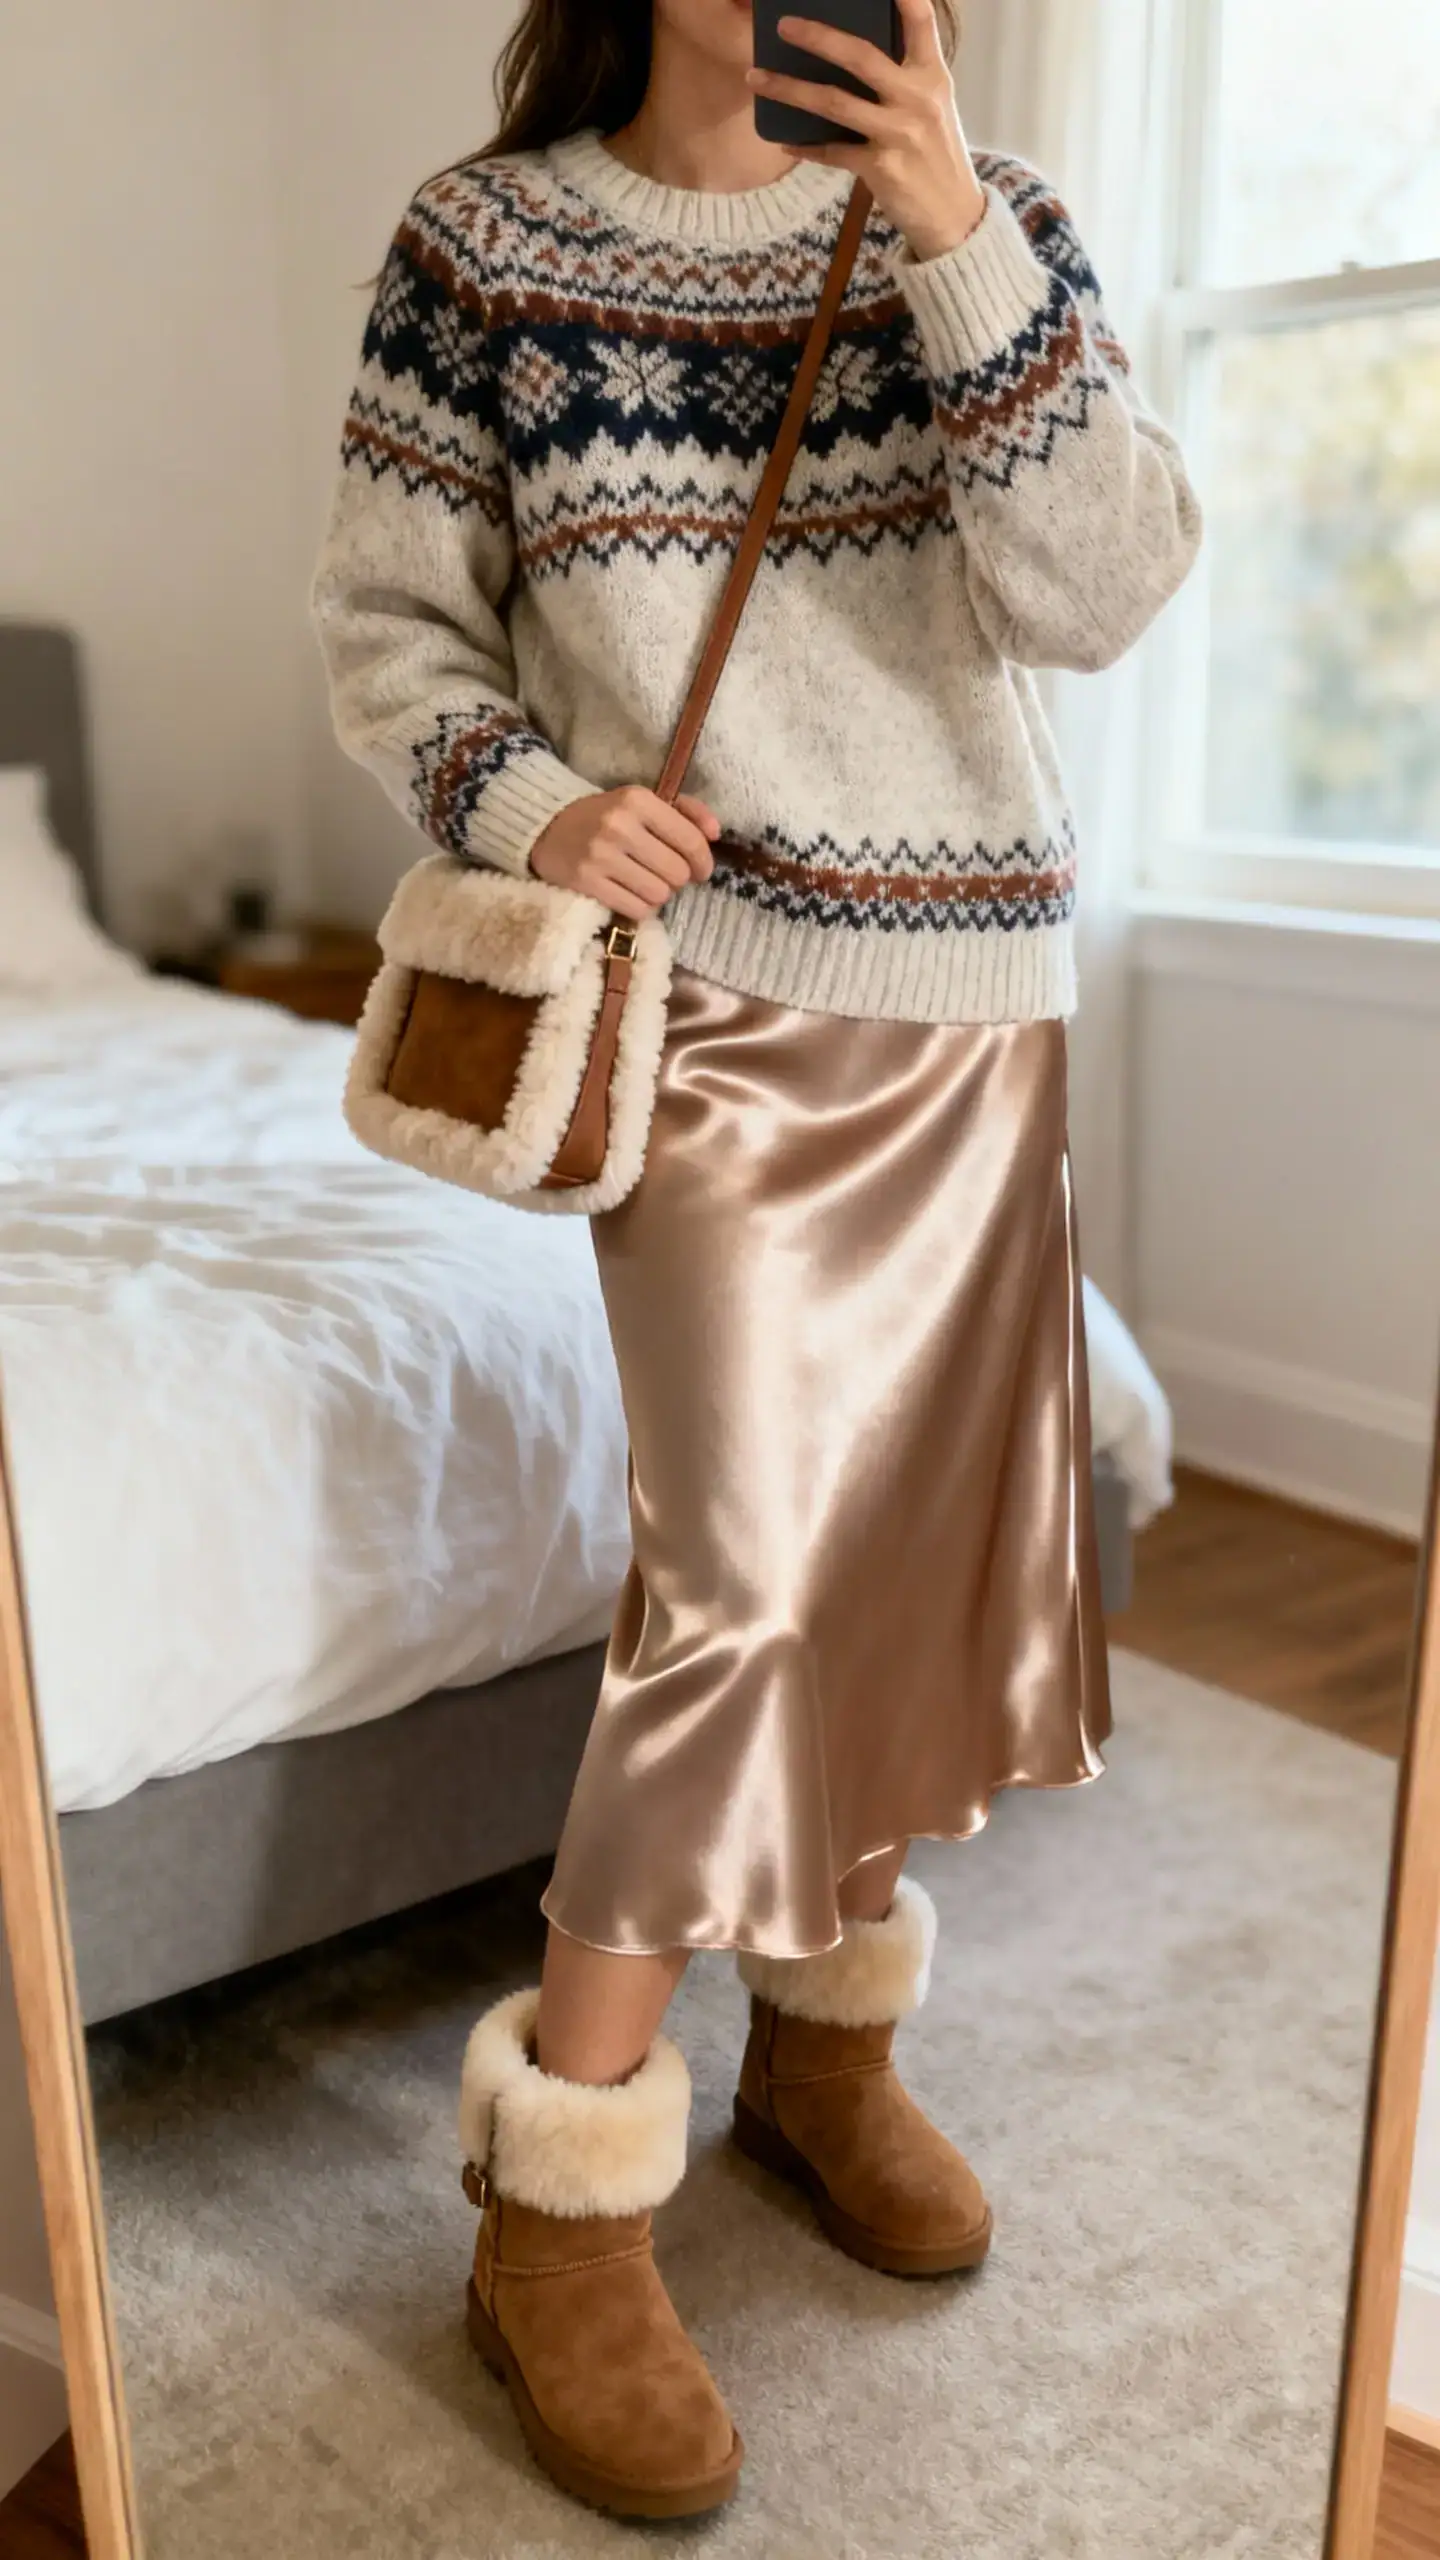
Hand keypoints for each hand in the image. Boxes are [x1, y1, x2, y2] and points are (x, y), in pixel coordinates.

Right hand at [529, 785, 718, 919]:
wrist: (547, 827)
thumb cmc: (606, 816)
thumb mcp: (643, 802)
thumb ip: (685, 811)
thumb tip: (716, 832)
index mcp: (638, 800)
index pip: (690, 840)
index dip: (704, 861)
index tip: (701, 870)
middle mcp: (620, 826)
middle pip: (677, 873)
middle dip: (678, 879)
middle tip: (666, 875)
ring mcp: (601, 856)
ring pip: (659, 895)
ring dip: (659, 894)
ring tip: (646, 883)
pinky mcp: (586, 882)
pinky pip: (637, 910)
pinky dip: (641, 908)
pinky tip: (632, 895)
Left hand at [745, 0, 987, 264]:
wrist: (954, 215)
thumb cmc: (937, 153)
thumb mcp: (932, 105)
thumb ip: (904, 76)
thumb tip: (852, 53)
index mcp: (933, 75)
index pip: (921, 21)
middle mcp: (917, 98)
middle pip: (861, 56)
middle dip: (817, 37)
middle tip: (782, 25)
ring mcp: (898, 133)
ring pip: (834, 102)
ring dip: (790, 89)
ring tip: (757, 78)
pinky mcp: (881, 168)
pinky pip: (832, 151)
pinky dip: (806, 146)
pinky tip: (785, 141)